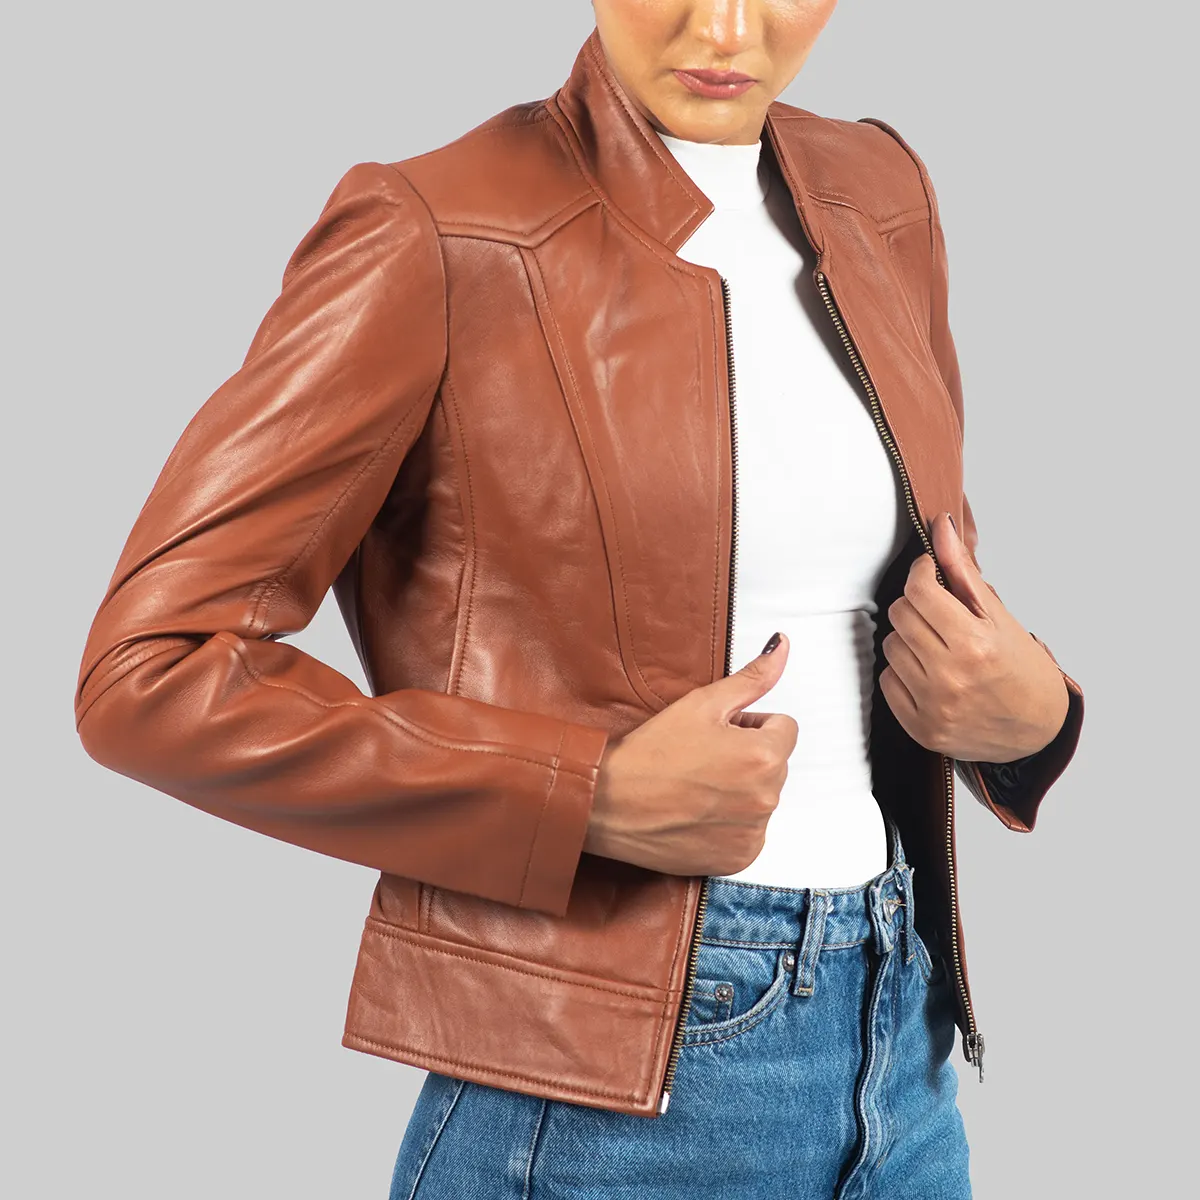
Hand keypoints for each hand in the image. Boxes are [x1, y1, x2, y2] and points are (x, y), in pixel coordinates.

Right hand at [585, 633, 798, 876]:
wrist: (608, 804)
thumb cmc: (648, 754)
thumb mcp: (701, 704)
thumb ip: (751, 679)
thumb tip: (782, 647)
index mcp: (763, 755)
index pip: (783, 728)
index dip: (749, 725)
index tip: (717, 733)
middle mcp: (766, 798)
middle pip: (774, 763)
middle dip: (747, 756)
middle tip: (701, 759)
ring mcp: (753, 833)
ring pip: (761, 797)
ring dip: (740, 790)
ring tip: (695, 786)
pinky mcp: (738, 859)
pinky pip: (749, 832)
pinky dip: (730, 823)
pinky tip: (696, 813)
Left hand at [880, 512, 1068, 762]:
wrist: (1038, 731)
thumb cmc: (1023, 671)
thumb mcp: (1001, 617)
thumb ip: (963, 572)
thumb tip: (941, 528)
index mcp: (975, 644)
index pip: (918, 590)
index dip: (922, 572)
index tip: (930, 572)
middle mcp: (951, 676)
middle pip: (900, 614)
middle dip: (916, 604)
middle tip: (938, 611)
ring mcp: (933, 705)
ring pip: (891, 645)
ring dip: (909, 637)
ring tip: (937, 644)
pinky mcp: (920, 727)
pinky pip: (888, 680)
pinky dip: (903, 671)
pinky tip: (929, 671)